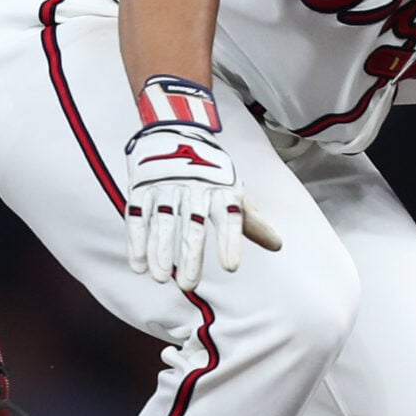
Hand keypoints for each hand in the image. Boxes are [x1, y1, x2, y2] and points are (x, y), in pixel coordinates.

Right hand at [122, 75, 266, 291]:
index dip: (229, 242)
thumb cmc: (211, 171)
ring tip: (162, 278)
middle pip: (193, 226)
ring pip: (164, 222)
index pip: (228, 218)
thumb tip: (278, 245)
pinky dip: (138, 241)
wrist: (175, 130)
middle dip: (190, 256)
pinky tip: (139, 265)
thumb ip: (251, 220)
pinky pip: (139, 216)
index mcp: (221, 189)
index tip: (231, 267)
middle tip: (189, 286)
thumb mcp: (232, 190)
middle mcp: (195, 188)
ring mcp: (167, 186)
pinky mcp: (142, 186)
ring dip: (161, 252)